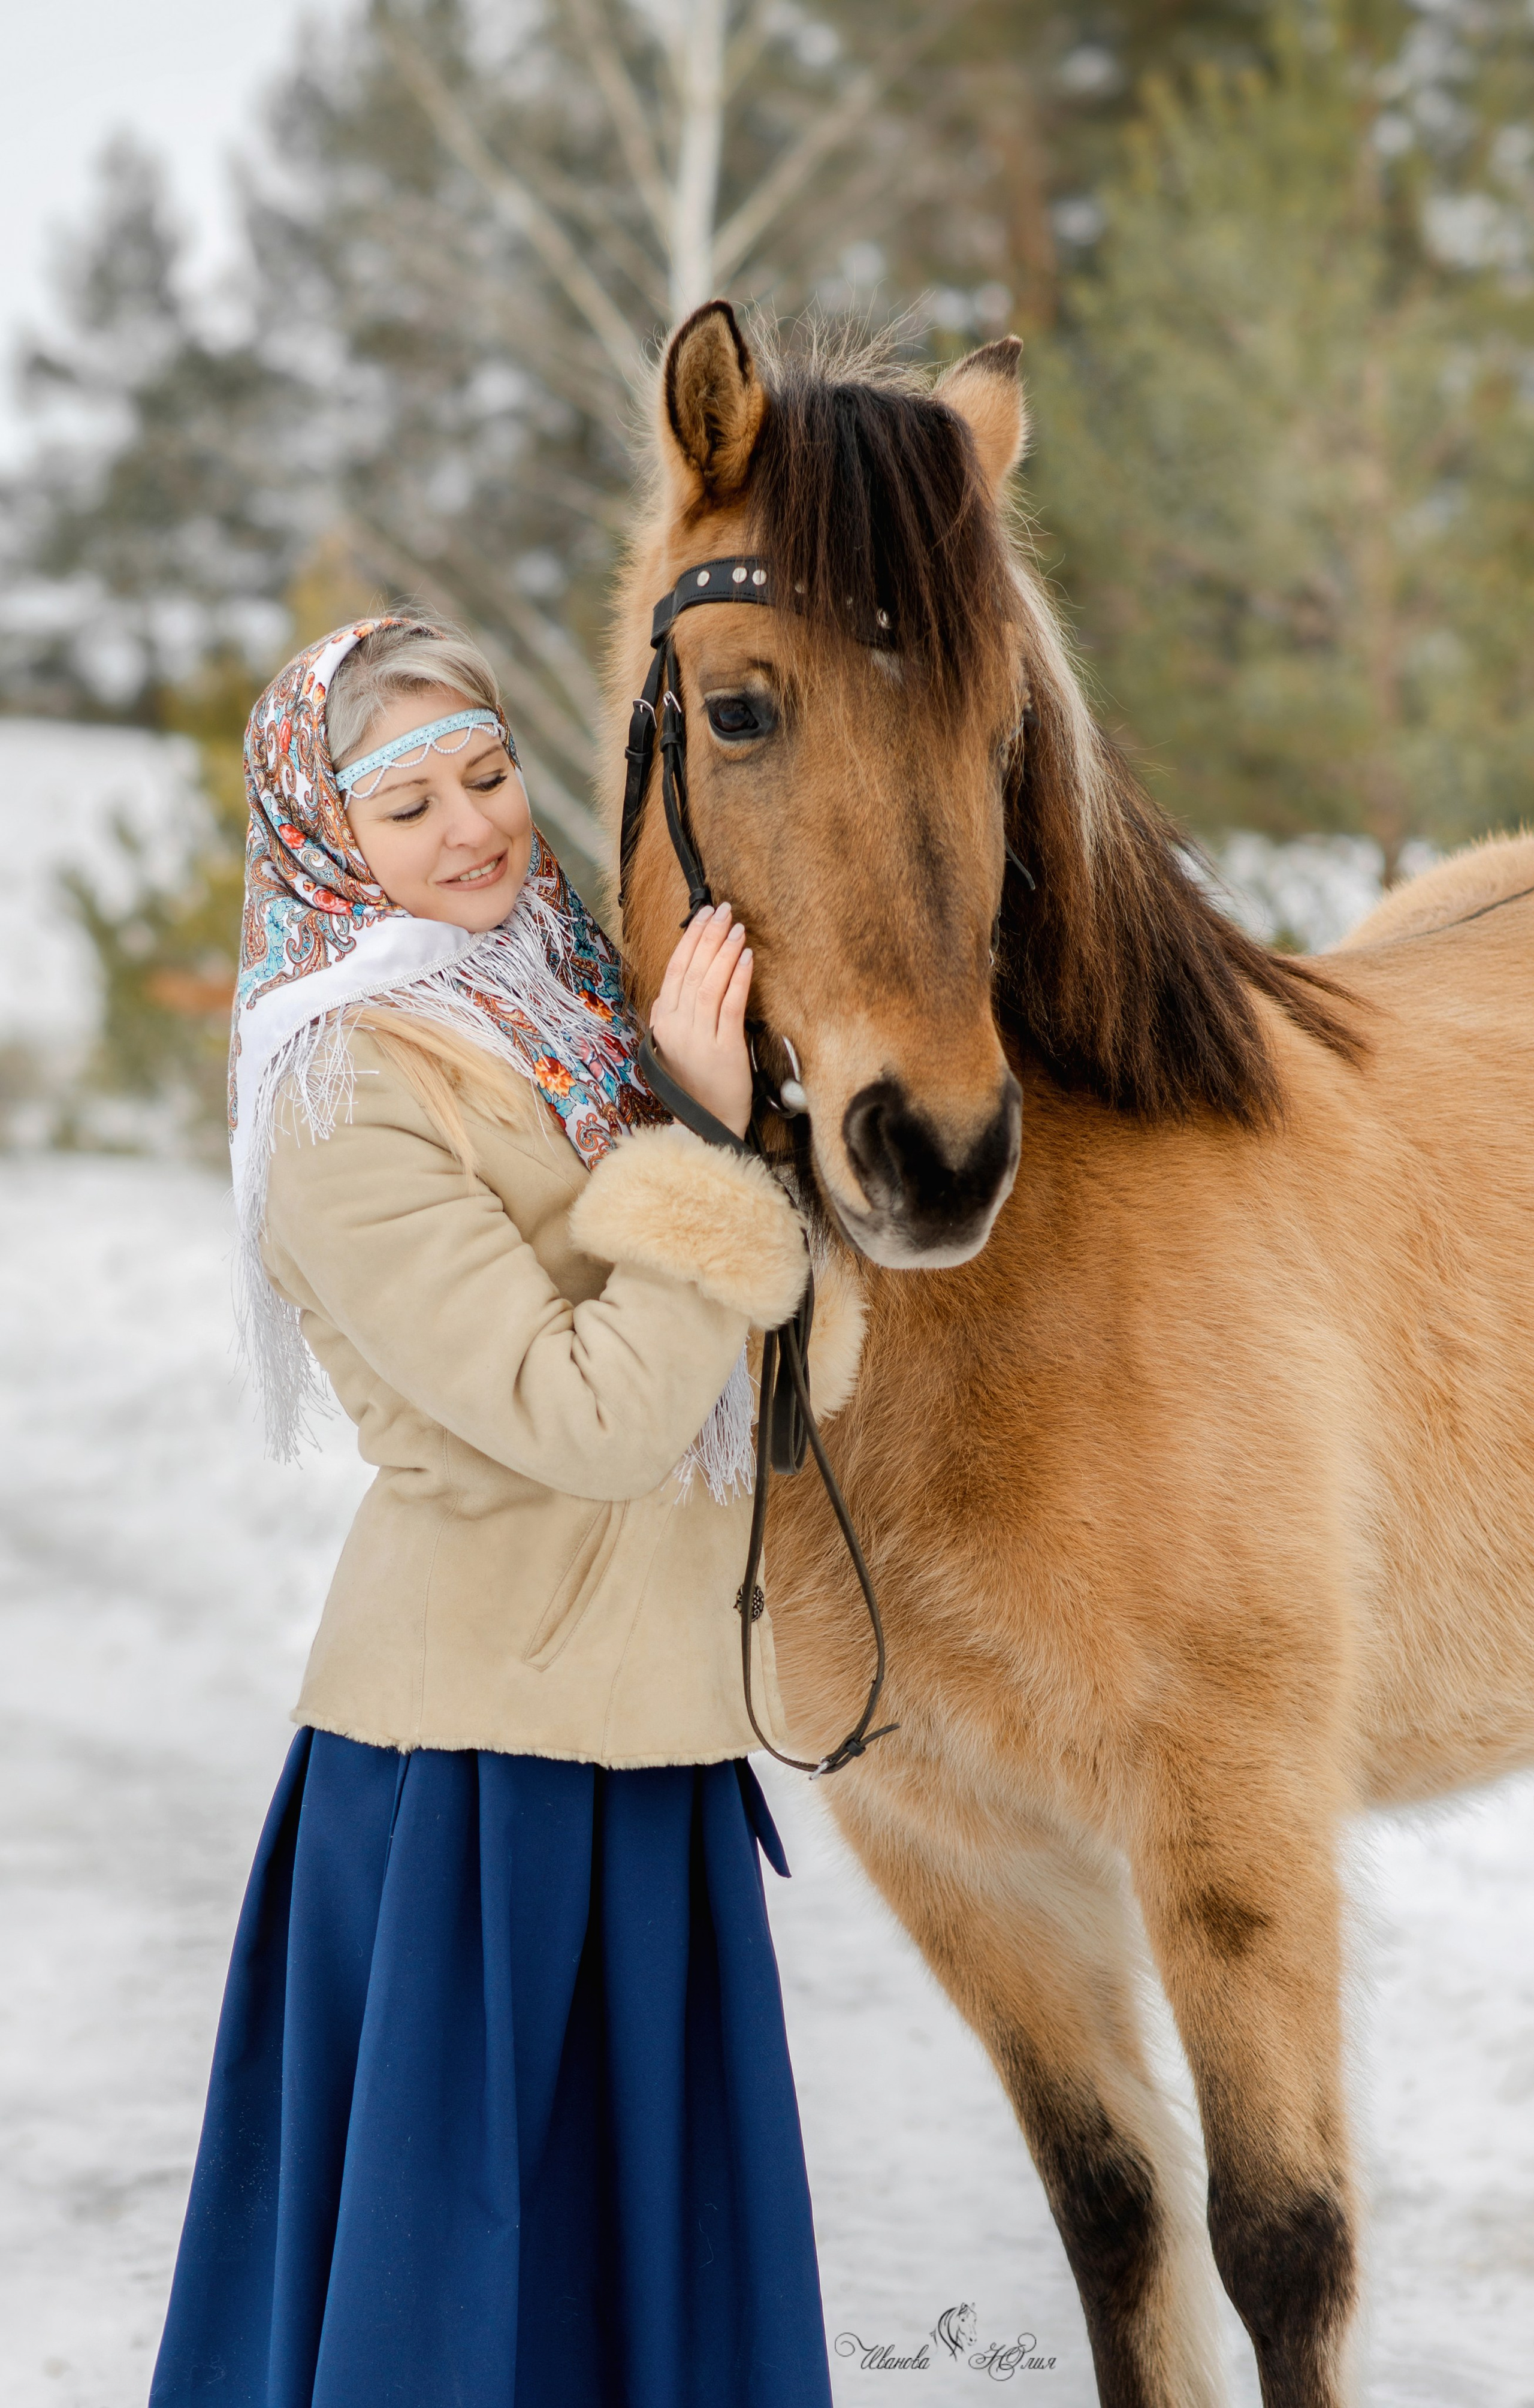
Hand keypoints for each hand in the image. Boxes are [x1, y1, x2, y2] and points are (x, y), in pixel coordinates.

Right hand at [649, 902, 753, 1137]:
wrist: (706, 1124)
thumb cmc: (697, 1084)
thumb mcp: (676, 1046)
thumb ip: (675, 1015)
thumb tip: (680, 983)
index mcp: (663, 1023)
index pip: (675, 971)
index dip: (690, 940)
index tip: (704, 916)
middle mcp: (676, 1027)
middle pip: (691, 971)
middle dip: (708, 937)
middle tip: (723, 911)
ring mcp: (698, 1039)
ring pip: (709, 984)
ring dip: (724, 952)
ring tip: (737, 928)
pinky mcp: (723, 1050)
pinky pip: (729, 1006)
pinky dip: (737, 979)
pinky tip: (746, 958)